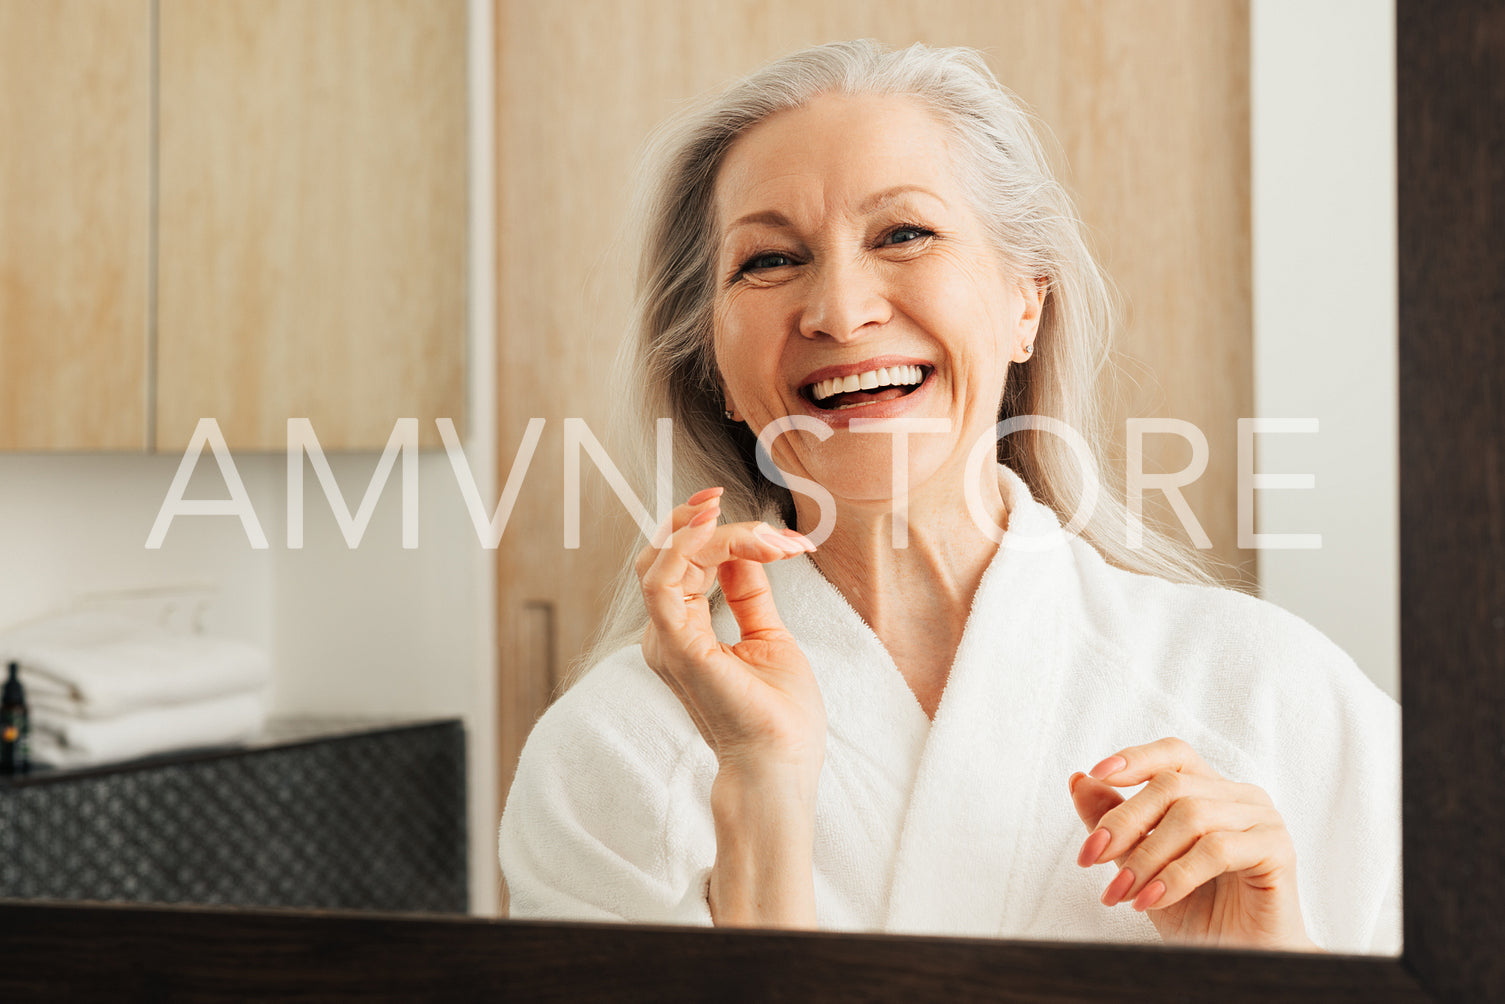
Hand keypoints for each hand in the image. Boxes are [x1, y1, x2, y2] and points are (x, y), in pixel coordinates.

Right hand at [636, 487, 824, 784]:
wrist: (781, 764)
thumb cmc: (779, 715)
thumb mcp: (768, 635)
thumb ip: (748, 591)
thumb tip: (746, 549)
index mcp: (685, 631)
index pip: (688, 561)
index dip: (730, 536)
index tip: (785, 539)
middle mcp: (668, 632)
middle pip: (672, 552)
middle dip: (714, 522)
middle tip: (768, 523)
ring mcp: (667, 638)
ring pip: (666, 557)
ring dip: (712, 531)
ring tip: (760, 528)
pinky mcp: (674, 645)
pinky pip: (661, 581)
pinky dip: (685, 546)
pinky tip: (718, 527)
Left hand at [1068, 737, 1317, 950]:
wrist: (1241, 960)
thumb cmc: (1198, 912)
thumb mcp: (1142, 865)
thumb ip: (1115, 822)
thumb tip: (1078, 780)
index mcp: (1210, 790)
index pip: (1172, 754)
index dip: (1134, 758)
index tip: (1096, 773)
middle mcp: (1239, 796)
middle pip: (1172, 785)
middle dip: (1124, 822)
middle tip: (1090, 858)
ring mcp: (1262, 819)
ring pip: (1191, 816)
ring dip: (1145, 857)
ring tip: (1120, 892)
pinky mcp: (1277, 849)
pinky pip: (1217, 849)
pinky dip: (1175, 876)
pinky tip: (1151, 900)